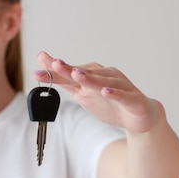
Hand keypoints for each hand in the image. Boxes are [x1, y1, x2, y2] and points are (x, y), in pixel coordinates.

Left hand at [35, 51, 158, 132]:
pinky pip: (123, 95)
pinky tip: (106, 91)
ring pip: (104, 81)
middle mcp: (106, 76)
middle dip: (70, 68)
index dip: (55, 67)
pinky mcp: (133, 99)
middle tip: (55, 64)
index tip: (40, 59)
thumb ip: (64, 81)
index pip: (71, 70)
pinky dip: (114, 93)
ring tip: (76, 75)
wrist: (138, 118)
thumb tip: (42, 69)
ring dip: (90, 78)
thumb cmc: (109, 103)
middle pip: (86, 72)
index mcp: (93, 75)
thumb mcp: (82, 94)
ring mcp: (121, 86)